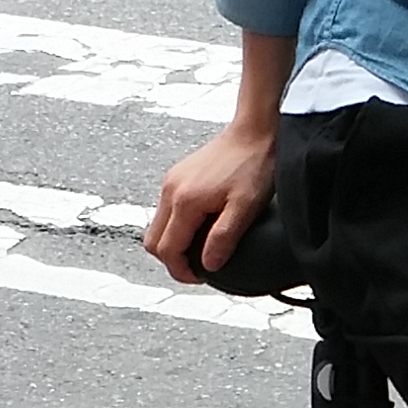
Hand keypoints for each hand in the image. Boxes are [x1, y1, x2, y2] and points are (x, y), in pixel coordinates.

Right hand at [145, 125, 275, 282]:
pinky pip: (166, 210)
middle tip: (197, 268)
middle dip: (172, 260)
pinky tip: (202, 227)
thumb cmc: (254, 164)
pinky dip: (177, 226)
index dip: (181, 271)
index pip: (167, 250)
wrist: (255, 130)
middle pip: (153, 241)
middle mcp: (170, 191)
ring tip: (201, 249)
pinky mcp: (177, 175)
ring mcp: (171, 181)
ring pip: (157, 226)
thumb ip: (224, 237)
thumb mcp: (245, 207)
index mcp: (184, 202)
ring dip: (174, 242)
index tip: (200, 277)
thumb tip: (208, 264)